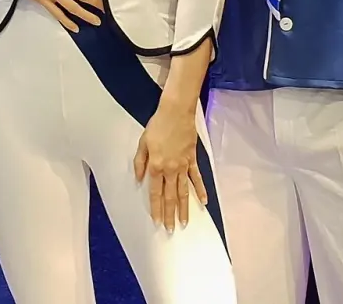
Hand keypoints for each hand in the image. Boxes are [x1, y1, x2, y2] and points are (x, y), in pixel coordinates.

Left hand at [133, 101, 207, 231]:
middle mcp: (170, 169)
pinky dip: (201, 190)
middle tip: (171, 229)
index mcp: (156, 166)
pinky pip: (197, 178)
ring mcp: (183, 166)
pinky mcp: (192, 160)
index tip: (157, 221)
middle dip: (170, 214)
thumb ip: (140, 163)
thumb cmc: (157, 126)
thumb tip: (138, 179)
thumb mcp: (142, 143)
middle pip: (170, 197)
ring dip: (185, 208)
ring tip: (185, 222)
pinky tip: (204, 202)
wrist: (176, 112)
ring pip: (184, 192)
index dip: (156, 209)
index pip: (155, 193)